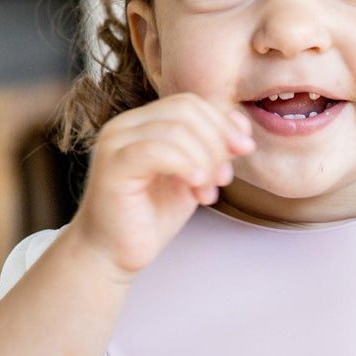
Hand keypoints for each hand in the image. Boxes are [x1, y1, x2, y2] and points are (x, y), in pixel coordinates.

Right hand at [70, 94, 255, 277]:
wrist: (115, 252)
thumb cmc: (153, 215)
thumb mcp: (194, 176)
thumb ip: (214, 147)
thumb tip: (240, 121)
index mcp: (144, 122)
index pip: (190, 103)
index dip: (223, 123)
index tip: (243, 151)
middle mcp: (126, 125)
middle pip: (186, 111)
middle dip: (217, 143)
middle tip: (223, 178)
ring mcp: (115, 142)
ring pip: (176, 130)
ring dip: (204, 161)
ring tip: (207, 193)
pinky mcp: (112, 166)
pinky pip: (155, 151)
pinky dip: (185, 165)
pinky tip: (196, 185)